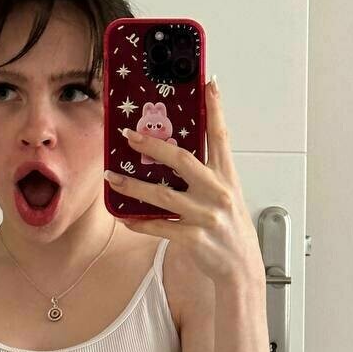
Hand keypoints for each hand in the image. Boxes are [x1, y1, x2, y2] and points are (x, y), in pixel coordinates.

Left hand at [106, 80, 263, 286]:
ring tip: (111, 177)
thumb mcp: (227, 195)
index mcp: (227, 177)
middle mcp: (218, 192)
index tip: (208, 84)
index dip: (215, 109)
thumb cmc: (230, 228)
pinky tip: (123, 215)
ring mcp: (205, 215)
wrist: (241, 268)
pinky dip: (138, 221)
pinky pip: (158, 226)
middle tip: (129, 134)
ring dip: (132, 185)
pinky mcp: (193, 237)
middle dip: (153, 145)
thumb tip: (173, 154)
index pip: (220, 136)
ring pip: (162, 194)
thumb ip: (206, 175)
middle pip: (182, 160)